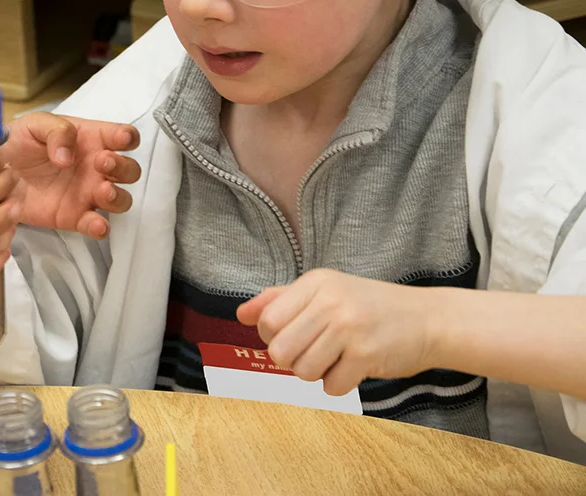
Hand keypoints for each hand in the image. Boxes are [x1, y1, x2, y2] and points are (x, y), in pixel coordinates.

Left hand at [3, 113, 140, 238]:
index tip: (120, 139)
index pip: (123, 136)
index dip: (128, 137)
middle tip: (101, 162)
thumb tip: (68, 156)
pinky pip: (97, 226)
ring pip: (121, 199)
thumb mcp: (34, 124)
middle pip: (129, 170)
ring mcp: (88, 193)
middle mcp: (95, 167)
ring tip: (102, 191)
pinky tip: (96, 224)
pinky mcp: (75, 217)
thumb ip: (57, 131)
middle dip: (123, 166)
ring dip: (118, 196)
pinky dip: (101, 227)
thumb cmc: (16, 143)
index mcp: (90, 138)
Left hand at [236, 269, 438, 394]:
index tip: (293, 337)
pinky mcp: (367, 354)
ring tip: (334, 360)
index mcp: (315, 283)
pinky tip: (354, 369)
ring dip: (316, 375)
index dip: (273, 338)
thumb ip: (282, 300)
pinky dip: (339, 385)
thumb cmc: (370, 308)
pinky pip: (332, 386)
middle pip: (280, 350)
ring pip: (303, 371)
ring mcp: (348, 328)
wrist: (429, 319)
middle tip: (313, 354)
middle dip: (291, 362)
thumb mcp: (326, 291)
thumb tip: (241, 314)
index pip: (268, 320)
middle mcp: (329, 301)